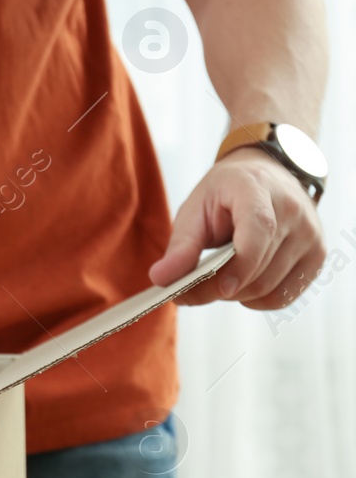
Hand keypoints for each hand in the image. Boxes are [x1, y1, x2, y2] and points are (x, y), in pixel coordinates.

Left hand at [150, 147, 326, 308]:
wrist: (264, 177)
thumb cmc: (225, 194)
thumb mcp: (195, 209)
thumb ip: (181, 246)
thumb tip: (160, 279)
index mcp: (257, 190)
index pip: (259, 230)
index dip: (241, 265)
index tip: (219, 289)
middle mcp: (293, 211)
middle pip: (259, 269)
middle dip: (219, 289)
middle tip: (188, 292)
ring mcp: (310, 234)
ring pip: (270, 287)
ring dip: (235, 295)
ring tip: (215, 281)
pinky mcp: (317, 255)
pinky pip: (285, 295)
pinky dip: (258, 300)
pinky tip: (241, 285)